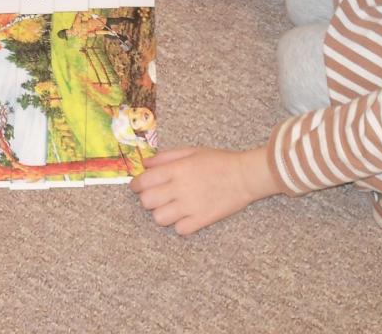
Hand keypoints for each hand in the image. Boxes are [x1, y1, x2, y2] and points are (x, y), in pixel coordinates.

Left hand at [130, 146, 278, 235]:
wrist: (245, 176)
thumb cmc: (218, 161)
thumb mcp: (191, 151)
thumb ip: (165, 157)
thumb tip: (145, 164)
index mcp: (176, 169)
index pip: (143, 181)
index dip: (136, 185)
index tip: (138, 186)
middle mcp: (180, 188)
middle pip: (147, 202)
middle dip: (147, 199)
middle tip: (155, 196)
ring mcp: (190, 206)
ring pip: (159, 218)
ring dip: (161, 214)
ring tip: (170, 208)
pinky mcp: (202, 220)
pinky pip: (180, 230)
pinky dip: (179, 225)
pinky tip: (185, 217)